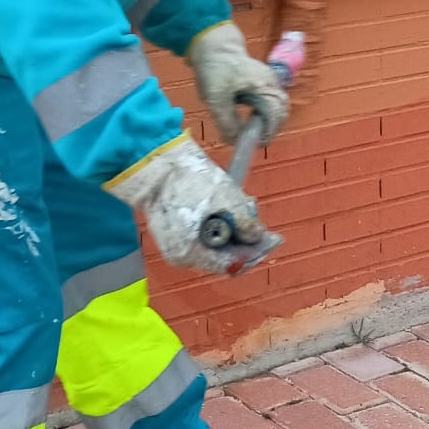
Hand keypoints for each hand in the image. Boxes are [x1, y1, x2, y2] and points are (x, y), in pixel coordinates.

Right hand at [107, 135, 266, 274]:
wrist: (154, 164)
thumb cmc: (188, 179)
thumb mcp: (225, 198)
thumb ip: (245, 223)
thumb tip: (257, 237)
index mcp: (191, 253)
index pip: (233, 264)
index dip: (257, 252)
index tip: (274, 239)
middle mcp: (182, 257)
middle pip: (225, 259)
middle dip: (246, 243)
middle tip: (261, 226)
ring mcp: (176, 247)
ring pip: (215, 248)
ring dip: (234, 234)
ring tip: (246, 211)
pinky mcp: (174, 235)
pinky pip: (203, 239)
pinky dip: (218, 229)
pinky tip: (229, 211)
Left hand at [188, 22, 288, 142]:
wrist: (215, 46)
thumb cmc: (215, 69)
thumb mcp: (215, 98)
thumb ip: (225, 121)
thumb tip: (233, 141)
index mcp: (263, 86)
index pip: (275, 115)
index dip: (268, 133)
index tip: (255, 143)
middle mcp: (273, 84)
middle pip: (282, 112)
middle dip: (271, 129)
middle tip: (255, 140)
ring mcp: (272, 81)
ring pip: (280, 107)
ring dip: (270, 122)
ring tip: (254, 131)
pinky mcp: (267, 82)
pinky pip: (274, 102)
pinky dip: (268, 113)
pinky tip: (253, 118)